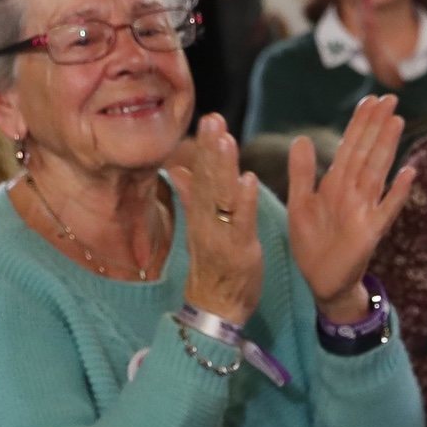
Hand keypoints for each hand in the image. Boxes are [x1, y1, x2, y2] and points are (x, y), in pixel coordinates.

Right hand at [178, 114, 263, 325]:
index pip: (202, 175)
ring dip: (223, 168)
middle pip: (208, 180)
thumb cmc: (214, 266)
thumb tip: (178, 168)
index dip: (205, 147)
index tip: (210, 119)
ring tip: (226, 140)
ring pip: (220, 197)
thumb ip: (192, 196)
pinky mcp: (238, 251)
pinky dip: (242, 202)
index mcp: (201, 214)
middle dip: (211, 149)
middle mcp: (207, 221)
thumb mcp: (202, 227)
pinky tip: (248, 180)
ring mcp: (220, 235)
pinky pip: (240, 224)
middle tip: (214, 118)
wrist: (216, 307)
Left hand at [287, 94, 416, 322]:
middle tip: (390, 97)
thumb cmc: (312, 242)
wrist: (321, 280)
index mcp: (336, 183)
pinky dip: (397, 192)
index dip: (359, 124)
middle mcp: (354, 192)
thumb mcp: (300, 203)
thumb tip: (303, 138)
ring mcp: (366, 210)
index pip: (350, 147)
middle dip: (376, 126)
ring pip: (377, 172)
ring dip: (387, 147)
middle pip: (367, 153)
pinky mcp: (371, 232)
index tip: (370, 99)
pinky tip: (408, 173)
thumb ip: (302, 172)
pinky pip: (387, 209)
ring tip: (397, 121)